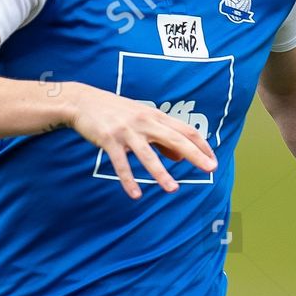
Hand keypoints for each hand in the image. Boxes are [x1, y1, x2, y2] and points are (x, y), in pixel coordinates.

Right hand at [66, 84, 216, 198]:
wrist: (82, 101)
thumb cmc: (115, 112)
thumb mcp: (141, 119)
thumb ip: (161, 138)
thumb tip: (179, 157)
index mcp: (155, 116)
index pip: (185, 130)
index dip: (201, 145)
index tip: (213, 159)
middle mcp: (145, 122)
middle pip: (175, 139)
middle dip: (194, 155)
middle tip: (210, 169)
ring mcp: (127, 131)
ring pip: (148, 155)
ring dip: (161, 173)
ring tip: (172, 189)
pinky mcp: (109, 140)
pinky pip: (121, 163)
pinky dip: (128, 179)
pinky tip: (135, 194)